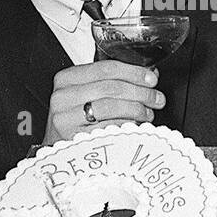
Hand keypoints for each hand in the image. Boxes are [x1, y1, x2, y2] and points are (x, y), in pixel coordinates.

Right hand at [43, 60, 164, 143]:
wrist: (59, 148)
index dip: (133, 72)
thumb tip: (147, 76)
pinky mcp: (74, 138)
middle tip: (156, 98)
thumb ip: (111, 82)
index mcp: (66, 79)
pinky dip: (126, 125)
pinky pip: (108, 127)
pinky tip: (135, 125)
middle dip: (140, 92)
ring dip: (136, 109)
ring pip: (111, 106)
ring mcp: (66, 118)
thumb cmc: (75, 119)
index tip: (151, 78)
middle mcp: (62, 97)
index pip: (106, 68)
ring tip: (147, 113)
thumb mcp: (85, 94)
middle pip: (111, 87)